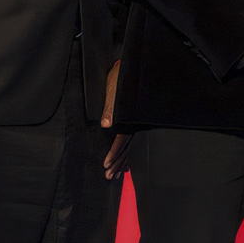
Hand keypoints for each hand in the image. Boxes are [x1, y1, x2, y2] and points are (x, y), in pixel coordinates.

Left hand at [100, 59, 128, 178]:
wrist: (133, 65)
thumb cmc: (122, 75)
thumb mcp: (114, 88)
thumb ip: (110, 107)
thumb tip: (106, 124)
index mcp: (129, 116)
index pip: (121, 139)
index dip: (114, 153)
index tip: (106, 165)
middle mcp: (135, 122)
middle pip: (127, 148)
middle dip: (117, 163)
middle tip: (109, 177)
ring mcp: (137, 122)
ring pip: (130, 146)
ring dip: (122, 162)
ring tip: (115, 174)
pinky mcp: (136, 120)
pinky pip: (132, 140)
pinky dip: (128, 153)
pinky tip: (126, 162)